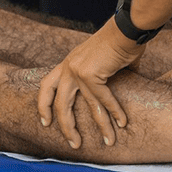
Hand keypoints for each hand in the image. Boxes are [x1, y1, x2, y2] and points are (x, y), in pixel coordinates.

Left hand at [39, 18, 144, 148]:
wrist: (127, 28)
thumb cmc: (121, 41)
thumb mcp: (103, 61)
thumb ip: (103, 77)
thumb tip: (116, 92)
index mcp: (69, 62)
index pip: (47, 85)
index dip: (44, 105)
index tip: (46, 122)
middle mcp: (69, 67)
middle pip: (59, 103)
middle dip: (66, 126)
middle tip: (73, 143)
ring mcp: (77, 70)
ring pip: (87, 106)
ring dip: (101, 126)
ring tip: (108, 142)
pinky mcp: (90, 74)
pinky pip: (103, 99)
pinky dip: (114, 112)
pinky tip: (123, 122)